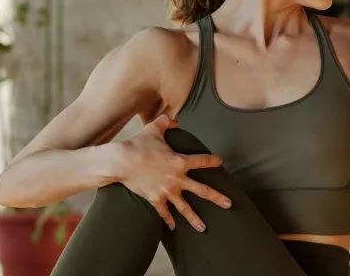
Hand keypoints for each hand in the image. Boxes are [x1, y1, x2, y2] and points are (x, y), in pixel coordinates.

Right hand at [114, 117, 229, 231]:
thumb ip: (166, 122)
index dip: (213, 161)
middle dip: (217, 198)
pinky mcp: (155, 198)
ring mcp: (167, 191)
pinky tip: (173, 228)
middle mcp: (177, 178)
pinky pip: (164, 212)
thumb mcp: (153, 128)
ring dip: (195, 219)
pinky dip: (168, 220)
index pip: (202, 161)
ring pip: (185, 207)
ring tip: (203, 228)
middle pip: (202, 190)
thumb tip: (175, 122)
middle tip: (229, 204)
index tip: (219, 161)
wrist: (121, 161)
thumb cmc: (137, 144)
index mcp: (180, 161)